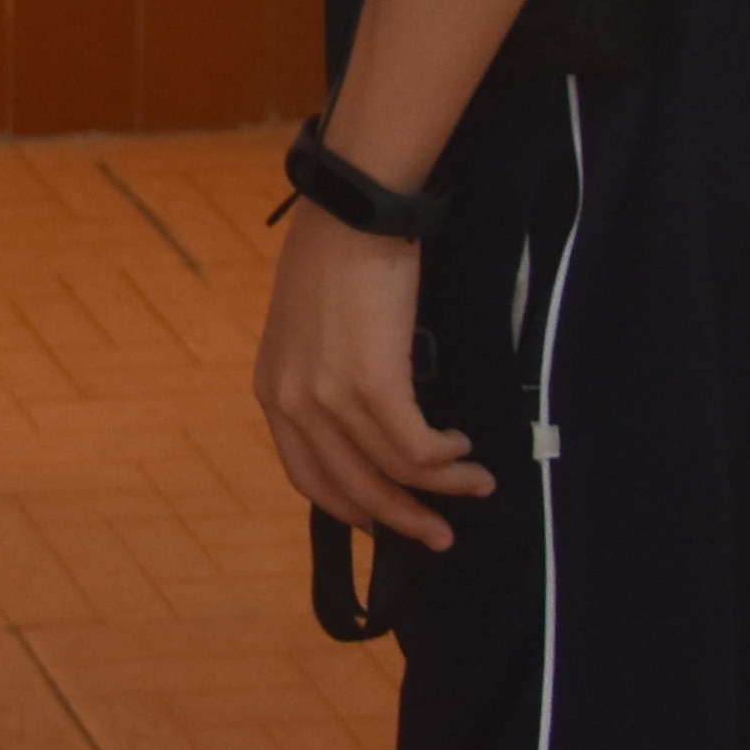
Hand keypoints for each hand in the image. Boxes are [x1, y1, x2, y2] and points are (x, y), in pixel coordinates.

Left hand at [252, 200, 490, 549]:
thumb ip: (322, 380)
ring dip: (442, 488)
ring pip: (394, 473)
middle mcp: (294, 402)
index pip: (307, 476)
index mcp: (273, 391)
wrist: (354, 212)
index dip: (349, 508)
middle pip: (352, 489)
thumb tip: (365, 427)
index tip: (382, 525)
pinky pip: (417, 448)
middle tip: (441, 536)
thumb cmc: (338, 259)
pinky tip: (463, 447)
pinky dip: (446, 458)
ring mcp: (331, 397)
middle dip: (402, 521)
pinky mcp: (373, 385)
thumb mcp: (309, 330)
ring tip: (476, 483)